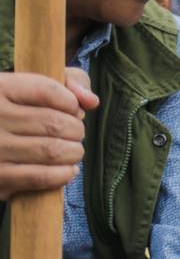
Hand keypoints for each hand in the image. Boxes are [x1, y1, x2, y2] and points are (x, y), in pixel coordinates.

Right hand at [0, 68, 97, 199]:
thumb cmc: (18, 109)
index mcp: (0, 88)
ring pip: (51, 151)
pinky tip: (67, 169)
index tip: (73, 110)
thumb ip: (70, 82)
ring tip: (73, 150)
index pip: (48, 91)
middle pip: (54, 124)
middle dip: (76, 130)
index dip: (71, 102)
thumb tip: (92, 102)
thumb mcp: (37, 84)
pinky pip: (41, 177)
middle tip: (75, 133)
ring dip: (73, 152)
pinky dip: (63, 174)